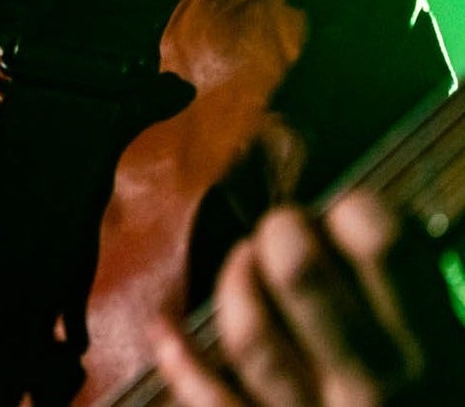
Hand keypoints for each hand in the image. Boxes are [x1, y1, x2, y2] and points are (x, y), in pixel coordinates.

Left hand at [148, 191, 462, 404]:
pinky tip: (163, 328)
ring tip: (244, 264)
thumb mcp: (453, 364)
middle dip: (280, 234)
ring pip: (252, 335)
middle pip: (300, 274)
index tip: (344, 214)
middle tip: (282, 232)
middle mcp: (374, 384)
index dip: (355, 211)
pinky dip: (181, 362)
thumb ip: (413, 304)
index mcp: (431, 352)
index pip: (384, 243)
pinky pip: (215, 402)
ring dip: (235, 286)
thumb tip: (361, 223)